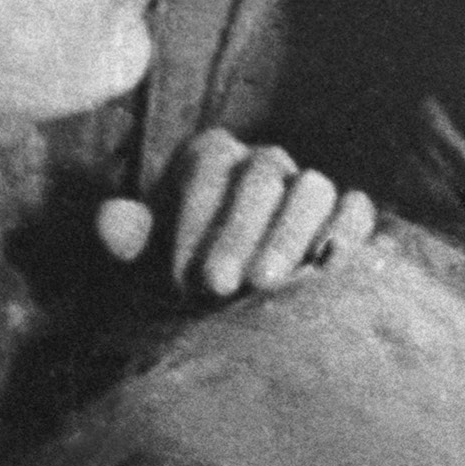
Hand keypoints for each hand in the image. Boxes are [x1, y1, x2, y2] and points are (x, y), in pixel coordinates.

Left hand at [95, 129, 374, 299]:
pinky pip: (355, 209)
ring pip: (313, 188)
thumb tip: (109, 219)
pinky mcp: (347, 214)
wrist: (230, 308)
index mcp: (213, 157)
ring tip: (265, 285)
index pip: (209, 165)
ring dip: (289, 235)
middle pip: (262, 176)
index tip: (177, 275)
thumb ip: (131, 240)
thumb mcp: (148, 263)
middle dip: (238, 232)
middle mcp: (265, 162)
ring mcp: (309, 185)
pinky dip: (344, 232)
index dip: (193, 218)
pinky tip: (322, 268)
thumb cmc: (184, 277)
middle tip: (217, 287)